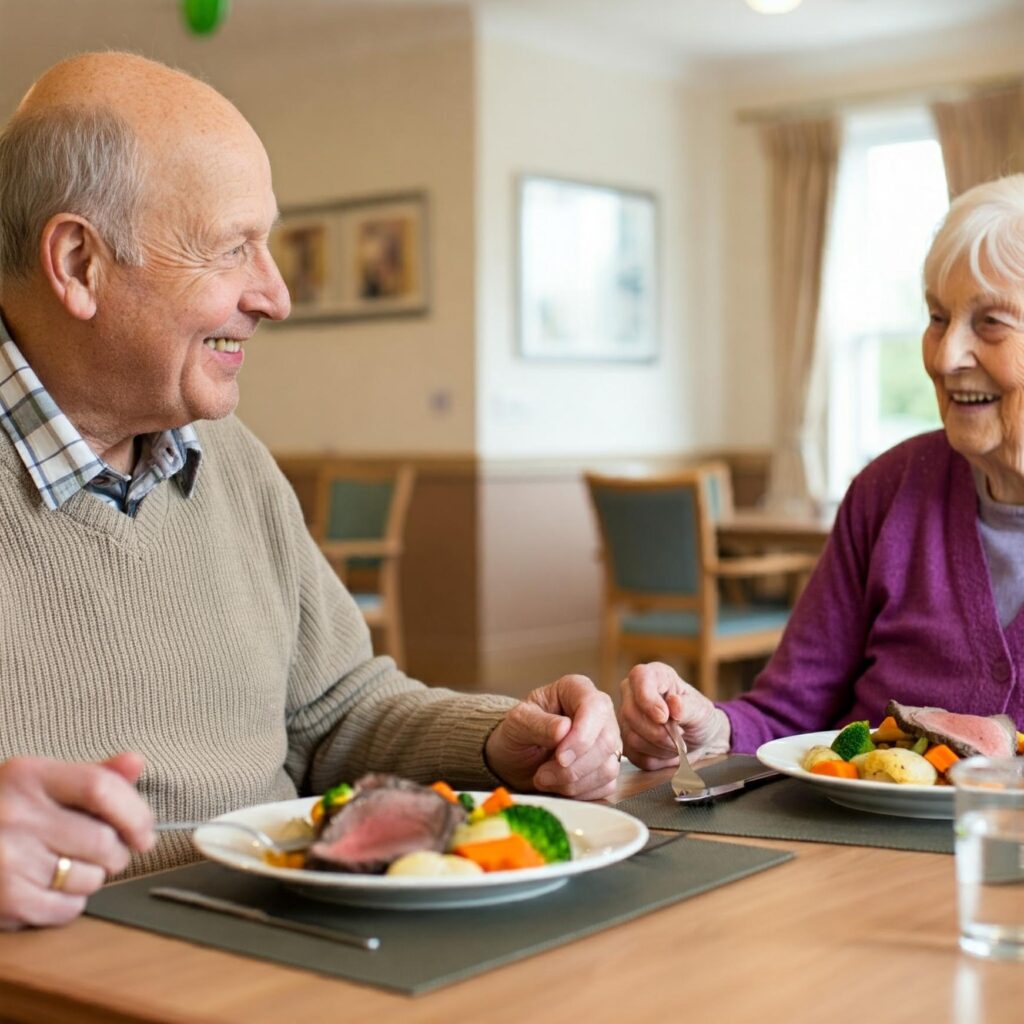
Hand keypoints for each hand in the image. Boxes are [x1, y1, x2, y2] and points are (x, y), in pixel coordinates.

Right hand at [0, 752, 155, 930]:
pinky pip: (69, 908)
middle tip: (105, 852)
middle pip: (102, 840)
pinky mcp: (6, 899)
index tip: (145, 831)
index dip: (135, 813)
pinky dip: (71, 903)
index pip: (101, 787)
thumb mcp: (38, 783)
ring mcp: (8, 859)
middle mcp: (17, 815)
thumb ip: (90, 775)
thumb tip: (135, 763)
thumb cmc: (4, 813)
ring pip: (91, 878)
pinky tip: (51, 886)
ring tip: (68, 866)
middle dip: (117, 853)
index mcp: (29, 776)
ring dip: (93, 877)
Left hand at [485, 675, 619, 799]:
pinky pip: (607, 786)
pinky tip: (559, 786)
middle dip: (573, 767)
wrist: (517, 758)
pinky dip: (580, 793)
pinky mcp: (608, 766)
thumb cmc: (517, 733)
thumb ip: (538, 724)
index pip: (595, 708)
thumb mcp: (517, 723)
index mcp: (577, 689)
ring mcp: (607, 740)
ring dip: (573, 782)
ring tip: (544, 779)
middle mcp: (599, 713)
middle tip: (542, 775)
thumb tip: (564, 729)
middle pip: (606, 741)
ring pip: (608, 767)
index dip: (582, 736)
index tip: (559, 757)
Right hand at [618, 663, 730, 769]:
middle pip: (631, 712)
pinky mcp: (624, 740)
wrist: (700, 740)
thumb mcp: (701, 710)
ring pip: (631, 736)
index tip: (664, 717)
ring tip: (675, 744)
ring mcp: (625, 716)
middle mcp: (633, 692)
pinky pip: (633, 754)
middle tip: (679, 737)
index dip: (648, 699)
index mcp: (654, 676)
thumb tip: (673, 703)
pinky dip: (654, 758)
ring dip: (659, 747)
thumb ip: (687, 706)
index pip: (639, 677)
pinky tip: (665, 751)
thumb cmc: (700, 718)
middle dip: (659, 732)